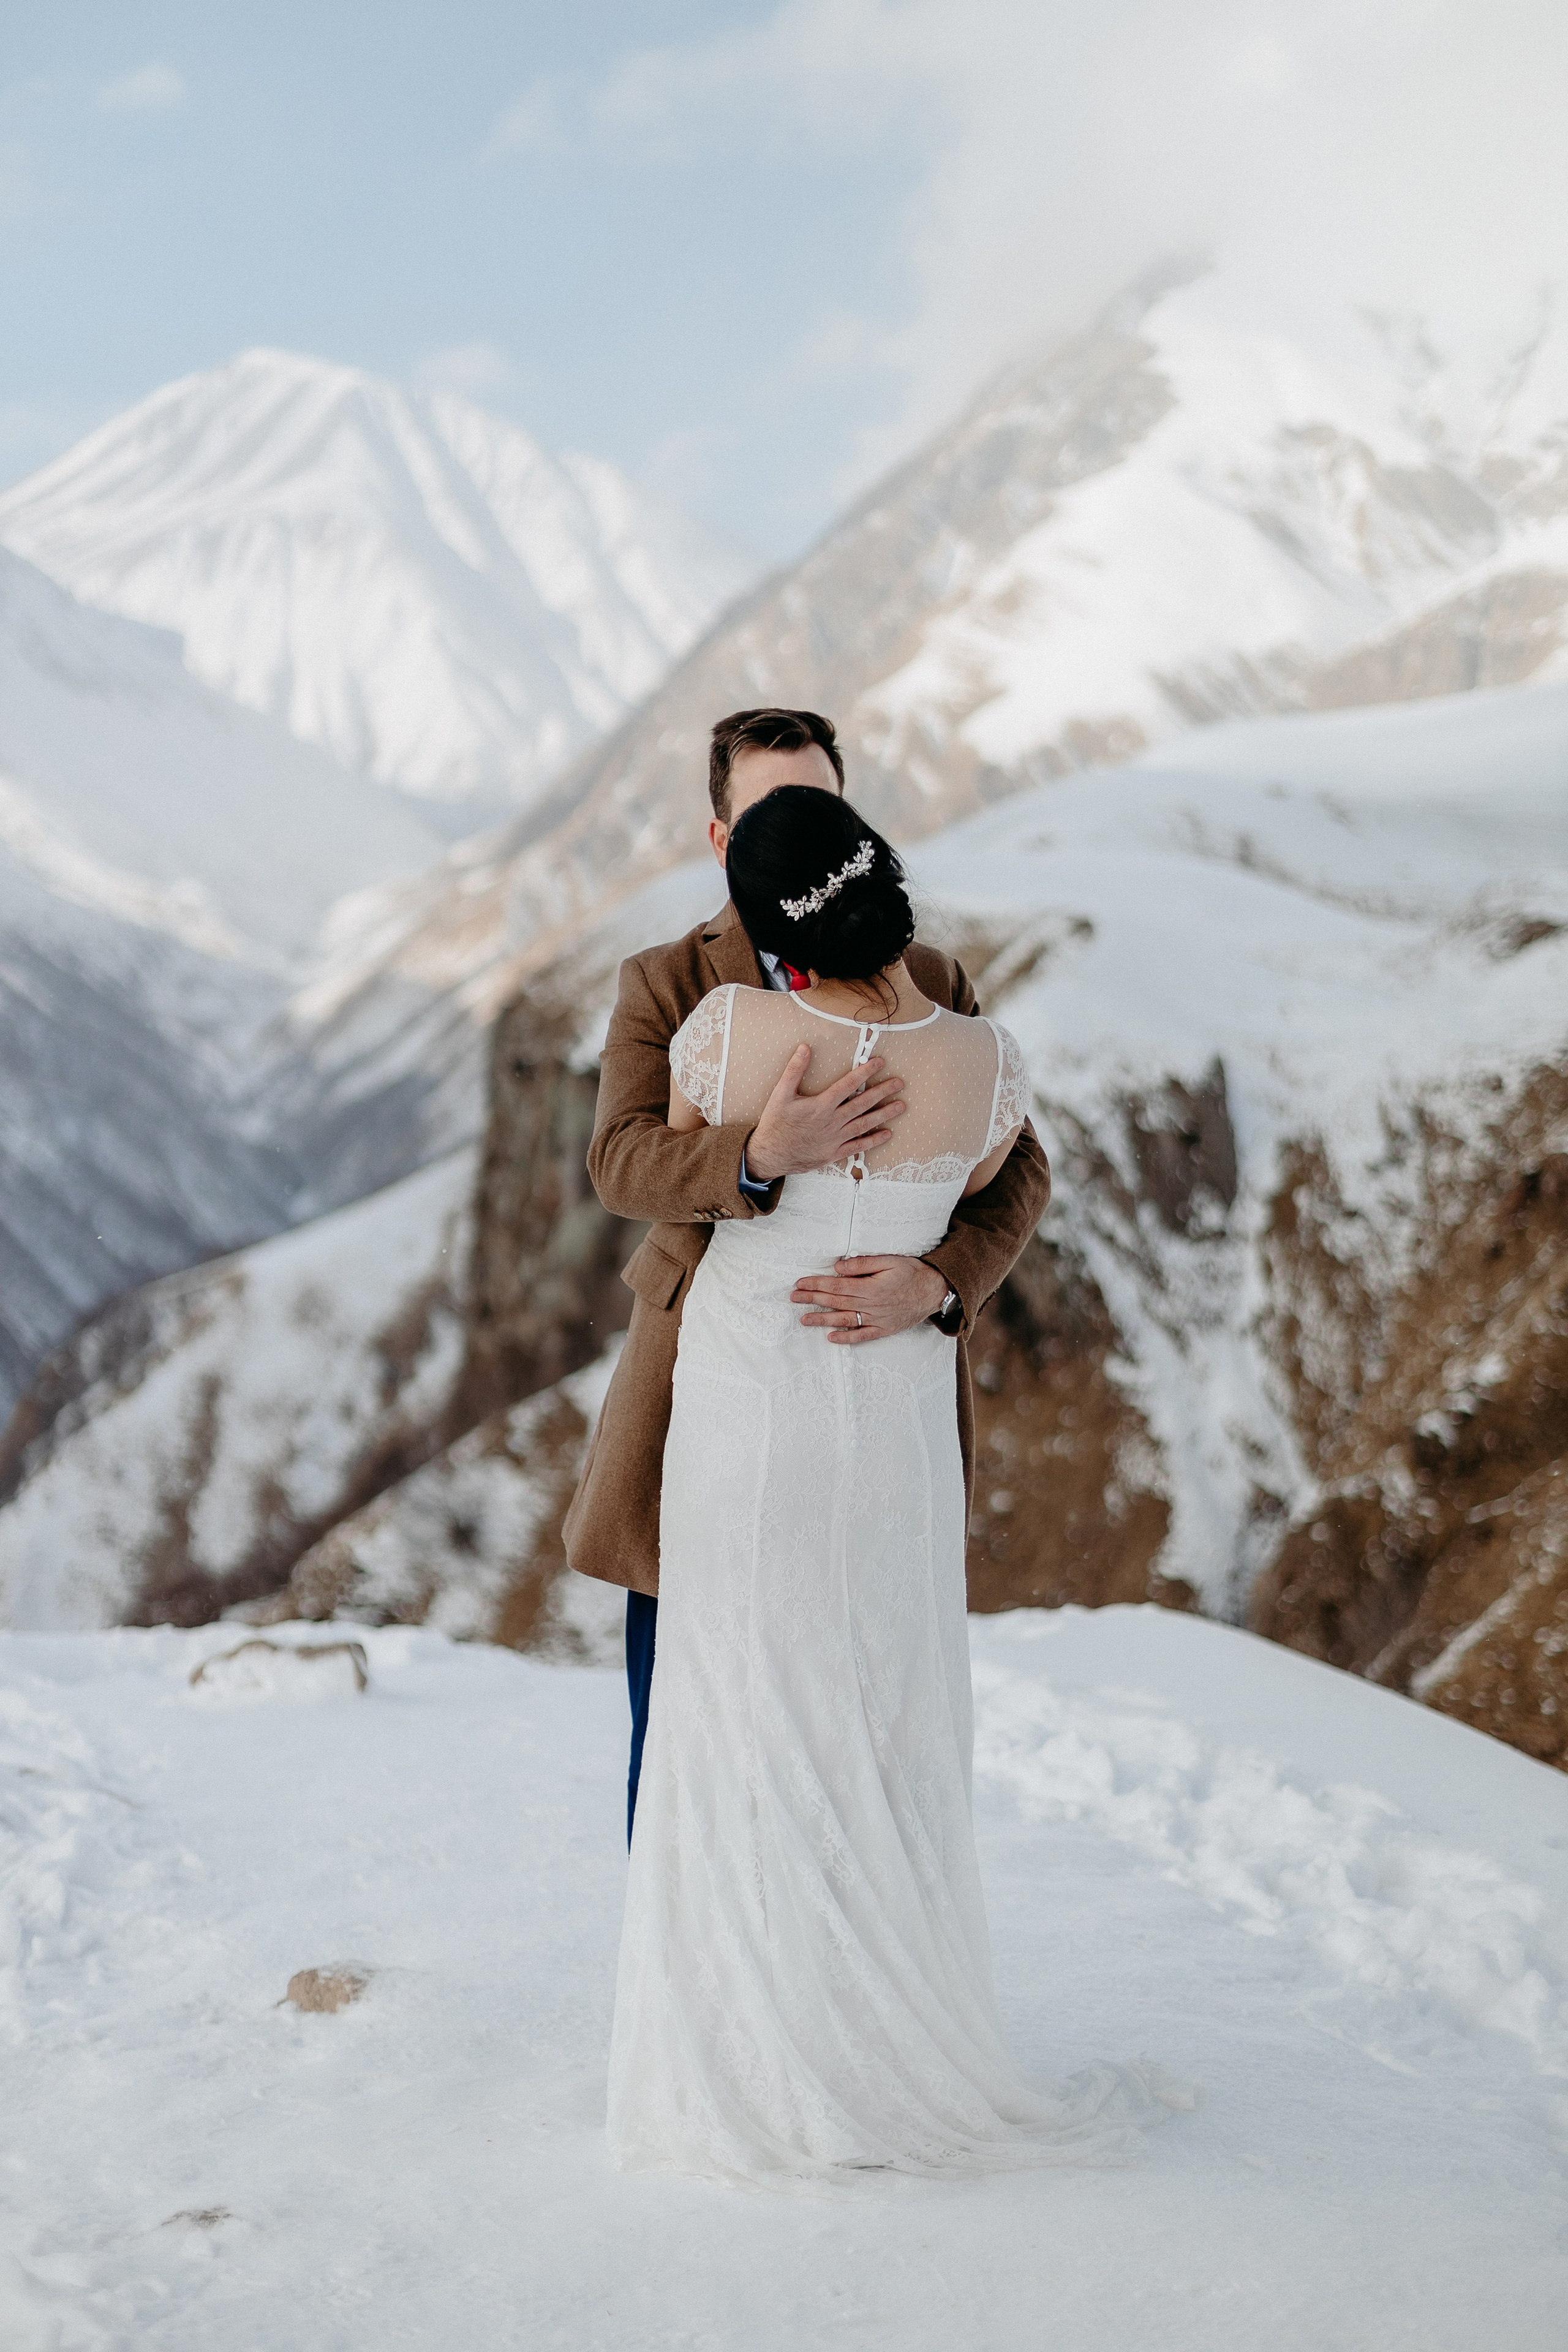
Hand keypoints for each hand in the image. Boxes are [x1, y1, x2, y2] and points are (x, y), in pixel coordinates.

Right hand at [745, 1046, 905, 1181]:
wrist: (770, 1155)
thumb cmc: (775, 1124)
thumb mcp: (780, 1094)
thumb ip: (794, 1070)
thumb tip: (805, 1047)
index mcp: (821, 1105)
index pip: (849, 1084)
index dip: (866, 1071)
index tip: (880, 1062)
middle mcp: (832, 1121)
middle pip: (863, 1103)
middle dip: (883, 1091)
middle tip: (900, 1083)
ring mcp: (835, 1139)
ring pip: (865, 1124)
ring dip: (884, 1114)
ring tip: (901, 1106)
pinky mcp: (834, 1153)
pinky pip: (858, 1146)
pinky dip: (873, 1140)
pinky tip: (887, 1134)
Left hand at [791, 1255, 948, 1344]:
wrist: (935, 1291)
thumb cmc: (912, 1272)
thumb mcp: (889, 1260)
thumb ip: (863, 1264)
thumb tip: (838, 1267)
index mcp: (871, 1287)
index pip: (837, 1285)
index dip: (817, 1284)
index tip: (801, 1283)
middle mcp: (872, 1305)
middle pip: (836, 1301)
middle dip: (813, 1299)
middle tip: (794, 1298)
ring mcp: (877, 1319)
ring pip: (844, 1320)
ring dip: (822, 1320)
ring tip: (804, 1319)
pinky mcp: (884, 1329)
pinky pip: (862, 1336)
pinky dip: (847, 1339)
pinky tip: (831, 1338)